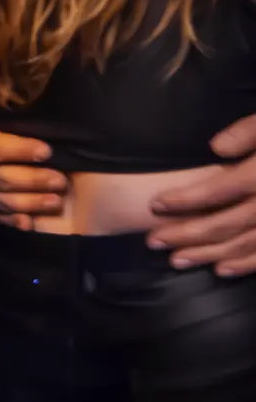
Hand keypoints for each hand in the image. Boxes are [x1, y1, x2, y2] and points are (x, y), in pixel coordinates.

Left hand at [147, 114, 255, 274]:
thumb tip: (214, 149)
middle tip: (154, 241)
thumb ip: (250, 131)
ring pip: (245, 245)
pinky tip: (221, 270)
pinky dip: (246, 265)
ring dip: (208, 254)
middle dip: (187, 234)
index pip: (220, 189)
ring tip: (176, 260)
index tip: (156, 205)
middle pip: (226, 223)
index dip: (185, 199)